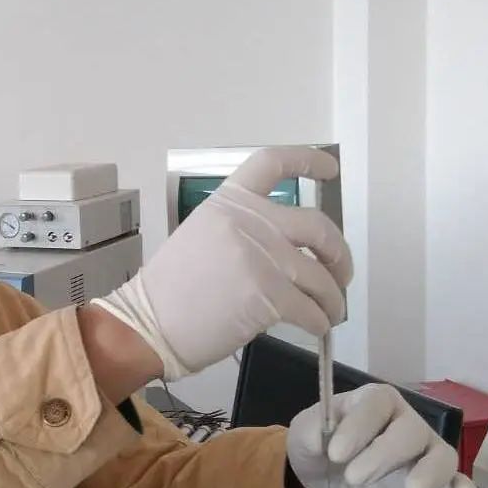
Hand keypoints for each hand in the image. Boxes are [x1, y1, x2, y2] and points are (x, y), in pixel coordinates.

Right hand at [91, 146, 352, 380]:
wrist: (147, 324)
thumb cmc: (167, 291)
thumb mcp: (200, 238)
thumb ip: (241, 232)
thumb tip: (283, 252)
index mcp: (228, 202)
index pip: (272, 163)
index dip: (307, 161)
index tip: (330, 169)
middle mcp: (249, 222)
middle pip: (318, 226)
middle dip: (339, 253)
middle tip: (340, 273)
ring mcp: (261, 257)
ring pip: (320, 276)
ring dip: (333, 298)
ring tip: (331, 312)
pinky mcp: (268, 295)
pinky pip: (311, 309)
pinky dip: (320, 321)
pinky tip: (317, 327)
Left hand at [287, 383, 477, 487]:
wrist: (322, 479)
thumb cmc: (318, 445)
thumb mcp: (304, 433)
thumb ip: (311, 430)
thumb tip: (321, 436)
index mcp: (374, 400)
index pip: (376, 404)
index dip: (359, 427)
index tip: (335, 453)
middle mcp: (404, 421)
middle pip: (409, 430)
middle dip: (383, 454)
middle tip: (353, 477)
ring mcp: (423, 451)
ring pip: (440, 454)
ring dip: (429, 471)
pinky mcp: (431, 482)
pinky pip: (454, 480)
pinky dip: (461, 486)